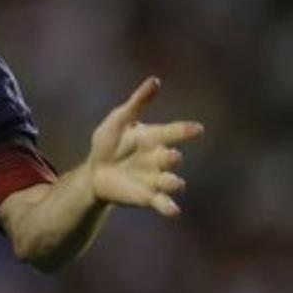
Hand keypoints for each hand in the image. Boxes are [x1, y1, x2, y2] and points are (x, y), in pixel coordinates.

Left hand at [86, 77, 202, 217]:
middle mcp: (159, 159)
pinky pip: (162, 203)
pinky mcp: (148, 197)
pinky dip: (169, 208)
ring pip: (171, 181)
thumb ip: (138, 102)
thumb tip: (155, 80)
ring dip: (173, 182)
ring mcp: (156, 178)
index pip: (173, 132)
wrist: (95, 172)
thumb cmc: (108, 142)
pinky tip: (173, 211)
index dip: (185, 131)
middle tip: (169, 156)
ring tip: (174, 182)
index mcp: (154, 138)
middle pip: (171, 158)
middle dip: (171, 158)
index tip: (197, 129)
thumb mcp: (119, 120)